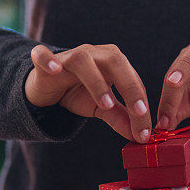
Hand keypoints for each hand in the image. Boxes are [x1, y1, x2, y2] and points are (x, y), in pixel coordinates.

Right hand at [25, 43, 151, 141]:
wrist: (46, 87)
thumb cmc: (78, 92)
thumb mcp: (101, 107)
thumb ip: (120, 117)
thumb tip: (139, 136)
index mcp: (113, 61)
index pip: (132, 79)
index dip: (142, 103)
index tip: (146, 129)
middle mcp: (94, 53)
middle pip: (115, 61)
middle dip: (129, 87)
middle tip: (138, 112)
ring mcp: (69, 56)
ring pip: (84, 60)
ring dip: (96, 81)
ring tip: (105, 104)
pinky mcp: (43, 62)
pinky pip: (43, 56)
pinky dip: (48, 60)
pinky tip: (54, 69)